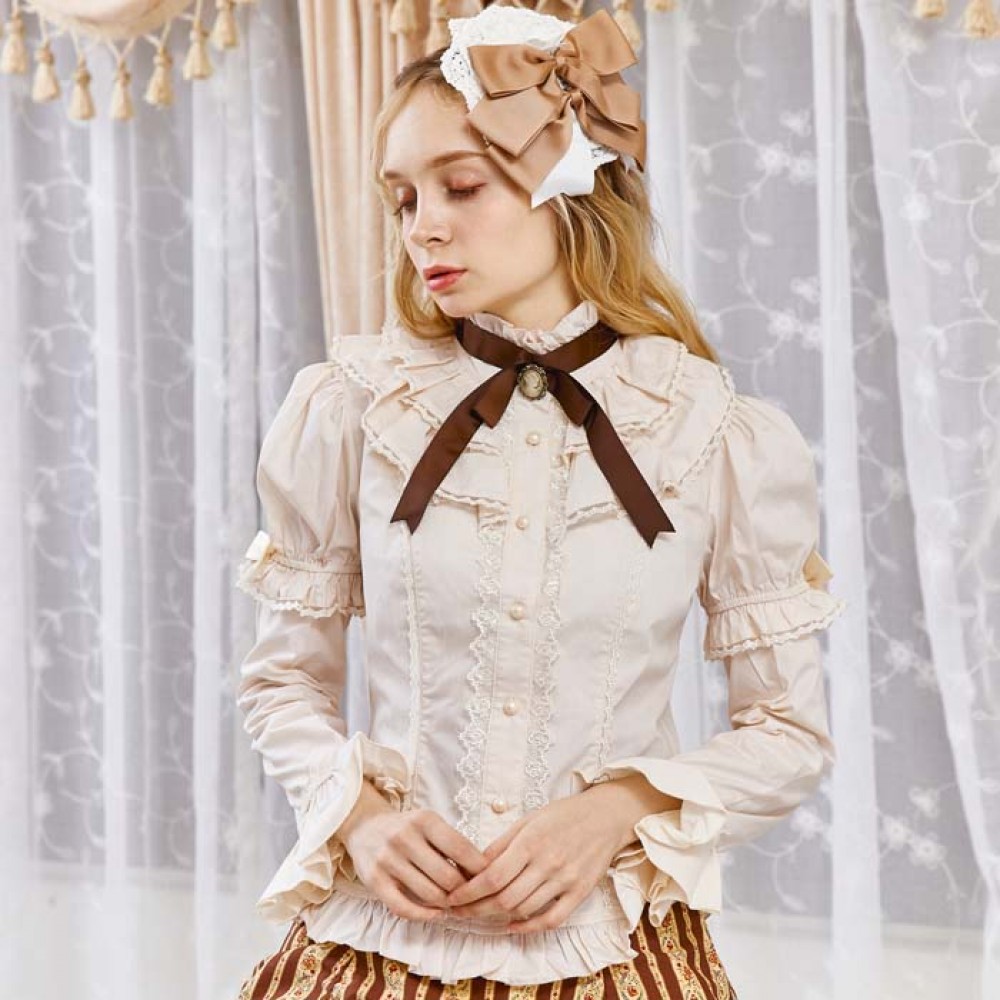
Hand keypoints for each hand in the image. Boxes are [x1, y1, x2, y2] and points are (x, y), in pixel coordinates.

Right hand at [338, 780, 489, 922]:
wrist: (365, 827)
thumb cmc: (407, 828)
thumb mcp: (430, 824)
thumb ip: (452, 844)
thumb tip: (481, 873)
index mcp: (424, 820)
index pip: (461, 849)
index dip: (478, 868)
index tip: (488, 878)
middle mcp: (405, 837)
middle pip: (447, 876)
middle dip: (463, 891)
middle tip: (470, 896)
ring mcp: (388, 860)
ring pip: (429, 894)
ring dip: (446, 904)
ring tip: (454, 903)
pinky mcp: (374, 881)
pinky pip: (404, 908)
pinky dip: (425, 915)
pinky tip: (436, 914)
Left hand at [442, 789, 626, 933]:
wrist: (606, 817)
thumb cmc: (564, 815)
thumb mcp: (529, 819)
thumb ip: (502, 843)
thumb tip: (475, 864)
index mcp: (531, 841)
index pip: (493, 876)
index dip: (469, 891)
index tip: (452, 897)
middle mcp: (547, 863)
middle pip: (504, 898)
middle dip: (476, 909)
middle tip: (459, 911)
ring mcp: (565, 880)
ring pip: (523, 909)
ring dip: (497, 917)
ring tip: (480, 915)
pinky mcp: (579, 893)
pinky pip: (551, 920)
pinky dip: (528, 927)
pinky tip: (512, 926)